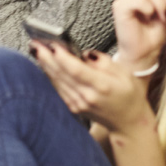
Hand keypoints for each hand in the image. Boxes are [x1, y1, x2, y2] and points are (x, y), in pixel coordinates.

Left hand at [34, 43, 155, 133]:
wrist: (128, 122)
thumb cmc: (128, 95)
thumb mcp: (123, 72)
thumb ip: (102, 60)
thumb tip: (84, 54)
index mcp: (102, 85)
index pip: (76, 70)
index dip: (62, 57)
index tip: (52, 45)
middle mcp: (87, 96)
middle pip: (62, 75)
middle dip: (47, 58)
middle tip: (36, 43)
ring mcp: (78, 104)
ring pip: (57, 82)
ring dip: (45, 66)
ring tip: (36, 50)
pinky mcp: (73, 108)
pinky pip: (58, 89)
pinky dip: (50, 76)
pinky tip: (45, 65)